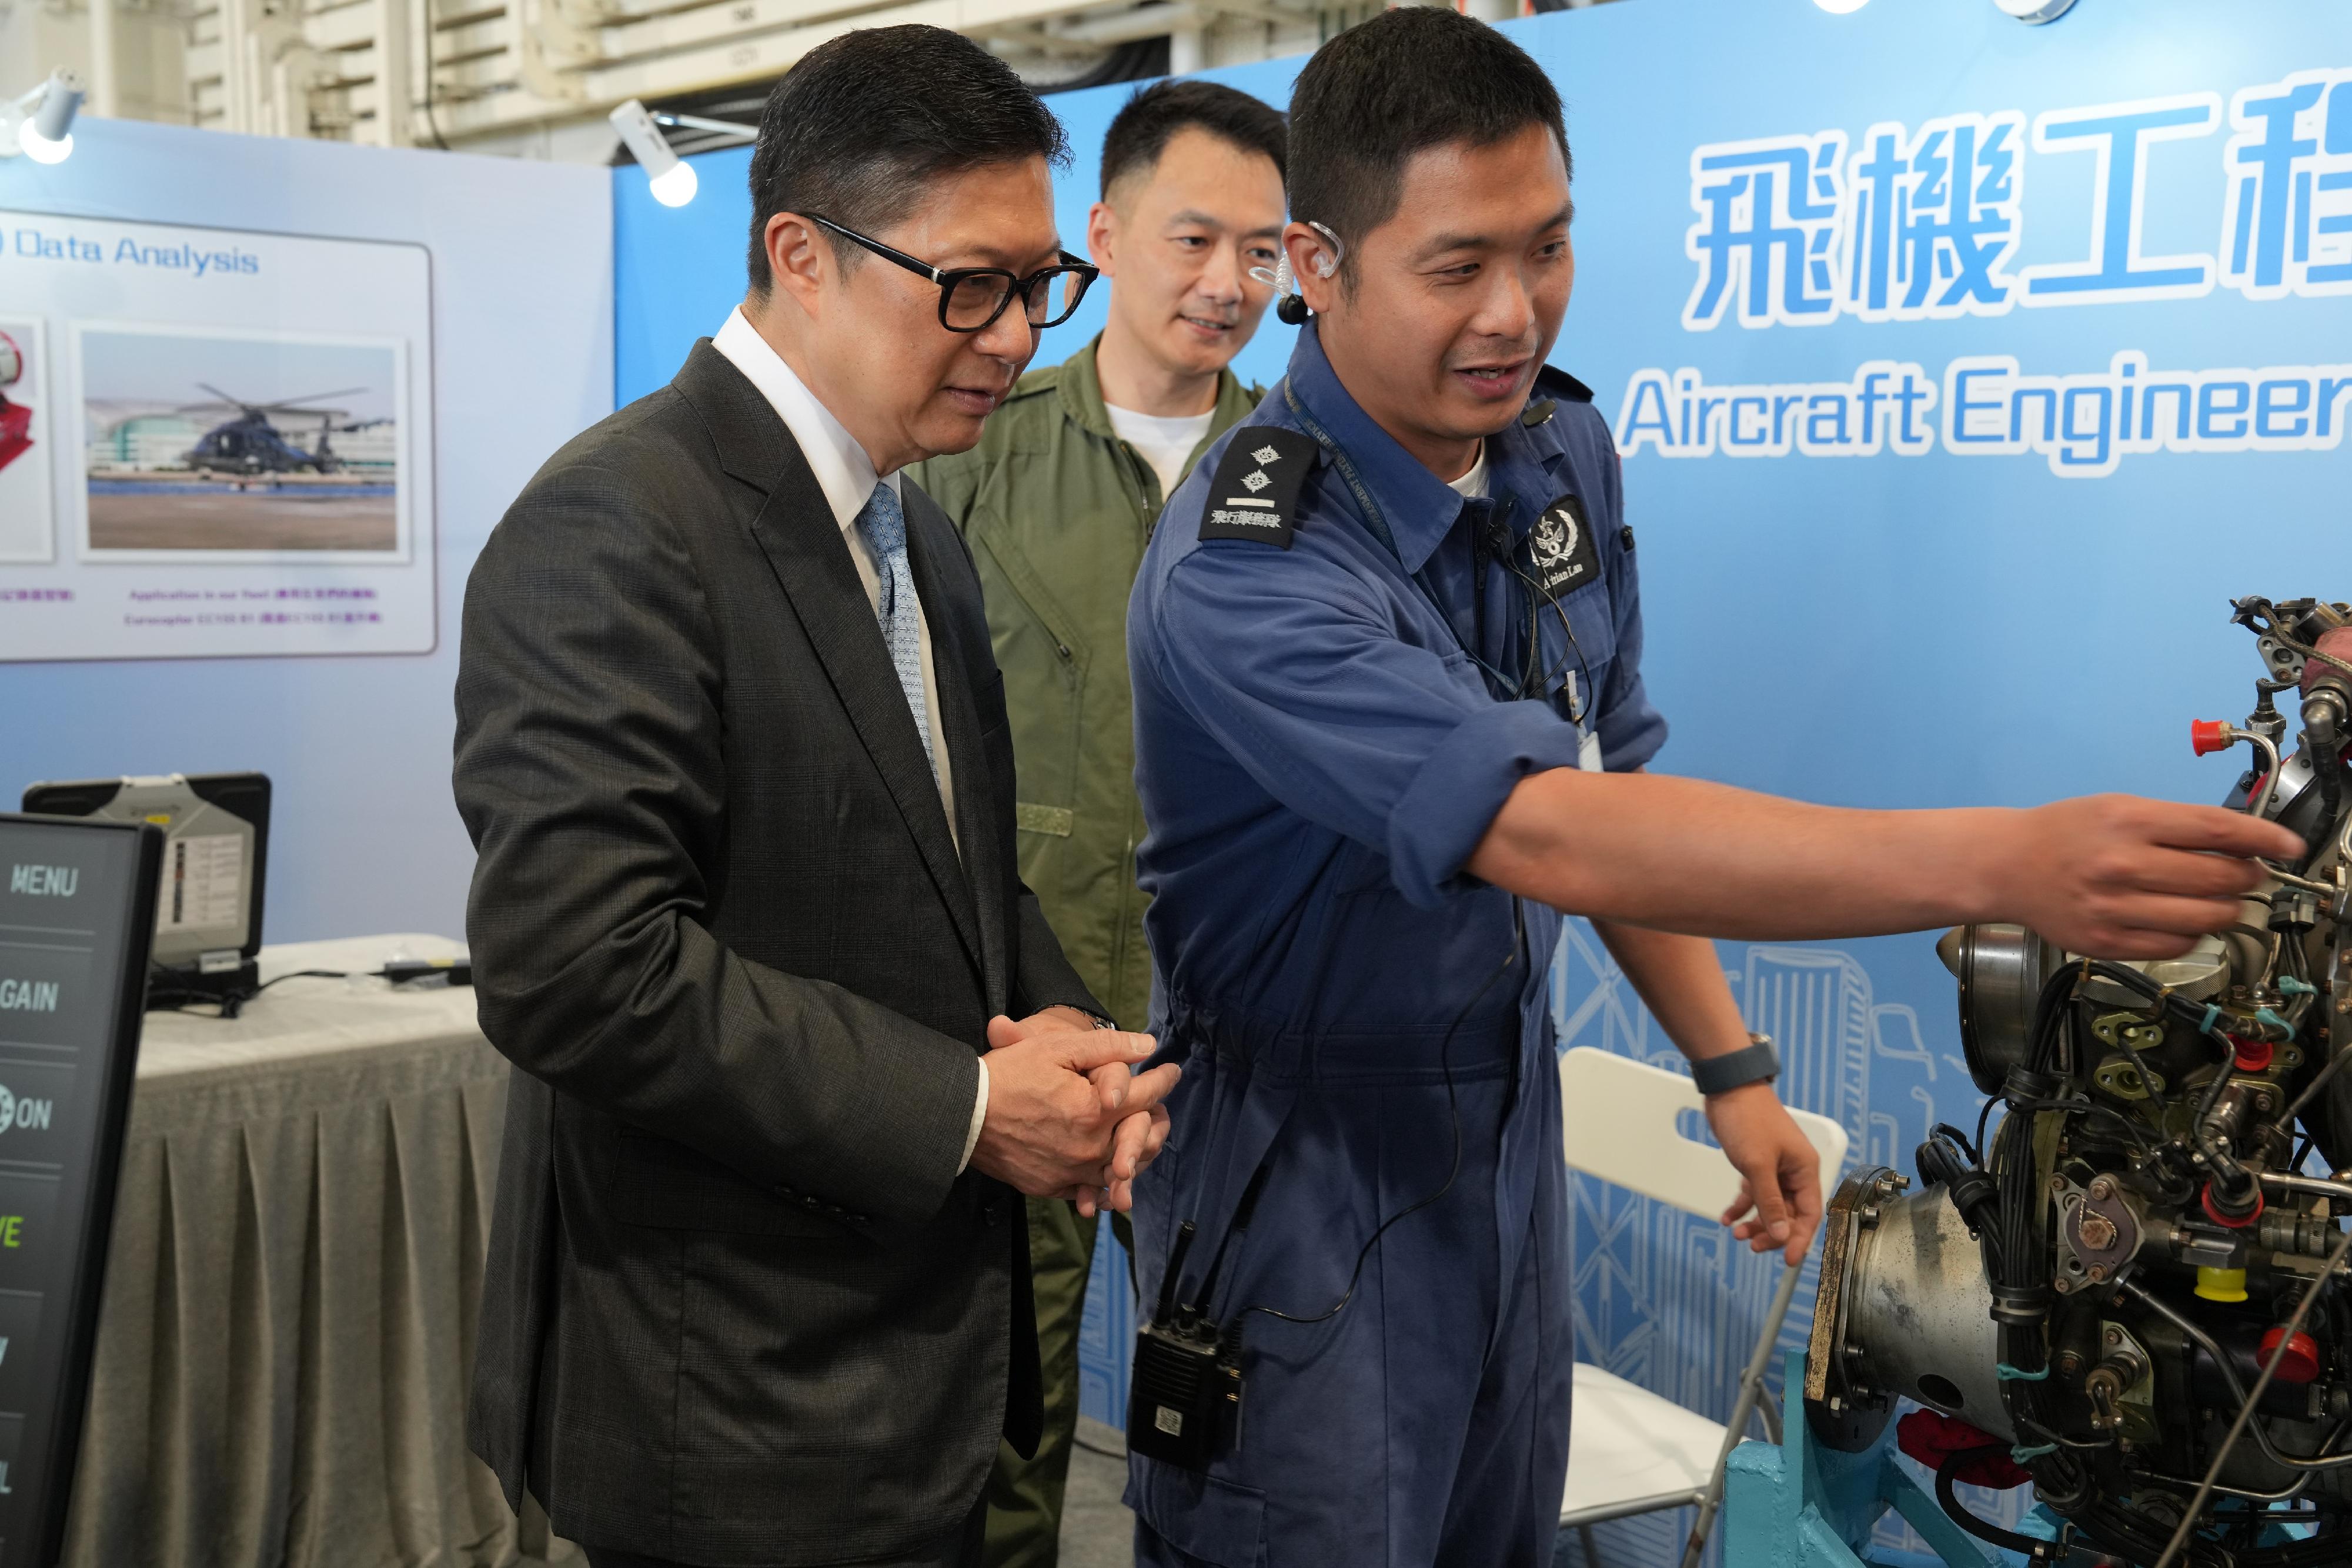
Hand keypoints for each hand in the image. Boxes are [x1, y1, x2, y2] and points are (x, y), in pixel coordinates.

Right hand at [969, 1011, 1177, 1214]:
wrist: (962, 1117)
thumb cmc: (1007, 1076)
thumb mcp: (1056, 1049)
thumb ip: (1107, 1047)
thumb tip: (1149, 1047)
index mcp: (1096, 1110)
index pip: (1145, 1094)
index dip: (1164, 1079)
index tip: (1173, 1071)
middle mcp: (1090, 1147)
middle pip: (1141, 1137)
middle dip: (1155, 1120)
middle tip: (1158, 1108)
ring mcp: (1071, 1171)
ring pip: (1119, 1167)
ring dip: (1135, 1152)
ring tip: (1141, 1139)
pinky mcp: (1051, 1186)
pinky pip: (1089, 1188)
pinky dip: (1103, 1180)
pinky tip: (1109, 1172)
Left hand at [1708, 1083, 1821, 1266]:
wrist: (1728, 1088)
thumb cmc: (1749, 1119)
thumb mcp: (1758, 1166)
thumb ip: (1770, 1203)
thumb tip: (1781, 1234)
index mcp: (1804, 1170)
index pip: (1809, 1214)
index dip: (1799, 1239)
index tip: (1789, 1261)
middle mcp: (1793, 1171)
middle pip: (1789, 1214)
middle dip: (1772, 1232)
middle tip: (1752, 1245)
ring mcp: (1775, 1168)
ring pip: (1770, 1205)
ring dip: (1755, 1221)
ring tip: (1737, 1233)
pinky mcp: (1757, 1163)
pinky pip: (1754, 1193)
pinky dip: (1742, 1205)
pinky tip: (1728, 1217)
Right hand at [1997, 796, 2304, 959]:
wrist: (2006, 867)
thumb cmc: (2065, 833)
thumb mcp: (2119, 808)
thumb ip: (2177, 824)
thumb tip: (2243, 845)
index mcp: (2128, 821)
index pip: (2217, 829)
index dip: (2264, 838)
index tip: (2290, 847)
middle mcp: (2123, 865)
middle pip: (2219, 877)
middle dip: (2247, 877)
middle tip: (2246, 874)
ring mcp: (2115, 908)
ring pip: (2206, 918)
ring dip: (2226, 909)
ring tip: (2217, 900)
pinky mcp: (2108, 943)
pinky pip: (2177, 947)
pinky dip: (2192, 935)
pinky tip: (2181, 920)